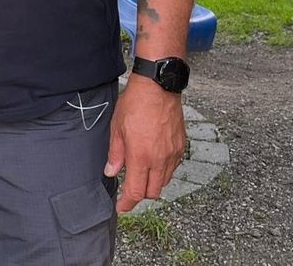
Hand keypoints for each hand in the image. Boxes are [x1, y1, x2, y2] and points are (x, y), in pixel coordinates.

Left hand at [104, 75, 185, 211]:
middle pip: (152, 192)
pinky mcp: (181, 146)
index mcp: (141, 156)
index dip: (128, 203)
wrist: (158, 87)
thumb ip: (115, 153)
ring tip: (140, 171)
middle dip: (140, 194)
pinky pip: (172, 168)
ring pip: (164, 182)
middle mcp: (160, 159)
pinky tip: (153, 160)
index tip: (121, 206)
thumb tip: (111, 171)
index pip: (136, 191)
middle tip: (129, 187)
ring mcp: (173, 154)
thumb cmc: (135, 103)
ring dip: (152, 183)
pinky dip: (162, 171)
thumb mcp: (117, 128)